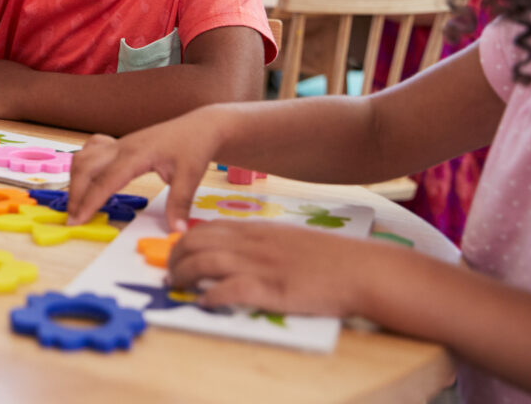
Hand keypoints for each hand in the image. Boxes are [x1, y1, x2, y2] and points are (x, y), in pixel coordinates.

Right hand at [66, 110, 221, 226]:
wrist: (199, 126)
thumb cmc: (194, 147)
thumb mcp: (191, 177)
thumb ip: (179, 204)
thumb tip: (177, 231)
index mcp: (137, 154)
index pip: (105, 180)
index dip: (89, 201)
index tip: (78, 220)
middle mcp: (121, 146)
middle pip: (85, 167)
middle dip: (75, 193)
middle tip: (74, 218)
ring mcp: (118, 144)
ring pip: (83, 157)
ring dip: (75, 179)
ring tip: (77, 203)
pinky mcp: (119, 144)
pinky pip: (91, 149)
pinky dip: (82, 164)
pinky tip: (86, 177)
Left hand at [169, 220, 377, 316]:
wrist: (361, 269)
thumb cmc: (331, 258)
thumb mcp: (291, 239)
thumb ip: (264, 243)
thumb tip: (239, 253)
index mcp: (259, 230)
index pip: (208, 228)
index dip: (185, 240)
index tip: (176, 253)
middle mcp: (254, 243)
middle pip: (198, 242)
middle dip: (175, 256)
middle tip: (169, 272)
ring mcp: (261, 265)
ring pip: (205, 262)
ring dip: (183, 274)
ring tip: (175, 286)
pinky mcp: (271, 289)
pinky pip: (230, 290)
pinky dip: (211, 296)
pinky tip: (203, 302)